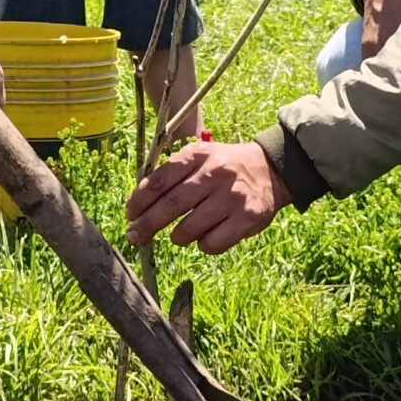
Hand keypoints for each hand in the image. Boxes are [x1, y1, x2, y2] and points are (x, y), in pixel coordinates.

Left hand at [126, 139, 289, 254]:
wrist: (270, 170)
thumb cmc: (224, 166)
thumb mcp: (200, 156)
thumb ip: (172, 174)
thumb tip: (139, 204)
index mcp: (198, 155)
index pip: (160, 179)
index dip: (140, 200)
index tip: (130, 214)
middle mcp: (214, 174)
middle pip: (171, 205)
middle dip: (147, 224)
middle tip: (134, 236)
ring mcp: (231, 198)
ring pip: (188, 229)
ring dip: (176, 237)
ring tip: (177, 235)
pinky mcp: (246, 219)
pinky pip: (211, 243)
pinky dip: (202, 244)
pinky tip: (205, 237)